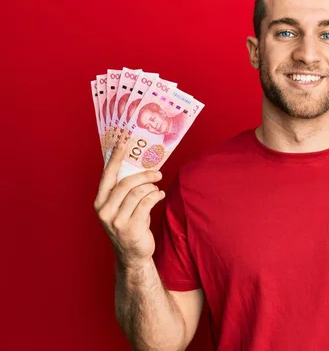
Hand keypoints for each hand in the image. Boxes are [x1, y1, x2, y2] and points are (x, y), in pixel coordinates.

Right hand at [93, 139, 165, 267]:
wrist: (132, 255)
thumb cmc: (130, 225)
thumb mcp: (122, 208)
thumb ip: (125, 190)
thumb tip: (139, 165)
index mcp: (100, 202)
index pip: (107, 175)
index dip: (115, 158)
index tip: (123, 142)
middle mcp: (105, 211)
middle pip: (126, 183)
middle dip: (144, 175)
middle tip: (157, 173)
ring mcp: (116, 221)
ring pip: (138, 193)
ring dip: (151, 188)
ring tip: (157, 188)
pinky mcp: (131, 228)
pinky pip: (146, 204)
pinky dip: (155, 196)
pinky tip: (159, 196)